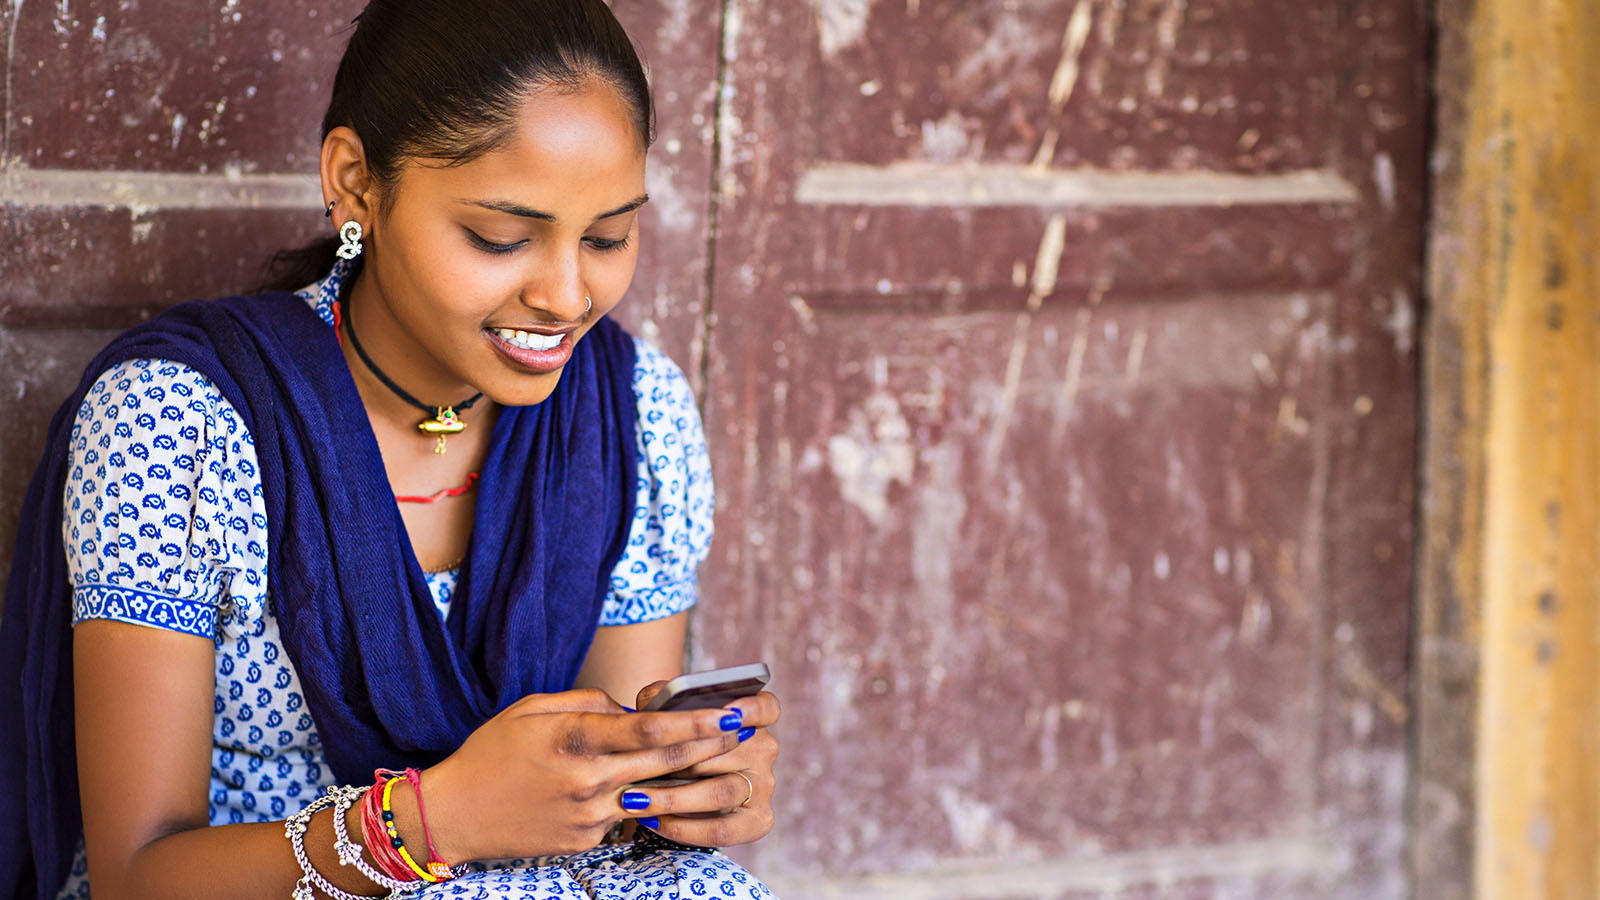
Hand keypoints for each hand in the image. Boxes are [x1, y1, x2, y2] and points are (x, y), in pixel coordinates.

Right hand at [421, 688, 747, 861]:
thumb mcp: (532, 708)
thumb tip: (631, 709)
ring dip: (696, 780)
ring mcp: (588, 815)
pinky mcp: (585, 841)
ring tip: (728, 763)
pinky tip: (670, 791)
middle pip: (664, 762)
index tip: (729, 711)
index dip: (695, 721)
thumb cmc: (492, 752)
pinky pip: (627, 818)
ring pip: (656, 796)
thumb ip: (588, 703)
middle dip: (711, 745)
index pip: (649, 728)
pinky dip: (649, 803)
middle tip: (746, 729)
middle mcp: (587, 780)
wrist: (454, 814)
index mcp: (574, 739)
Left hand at [621, 683, 780, 847]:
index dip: (751, 710)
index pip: (765, 708)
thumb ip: (661, 700)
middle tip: (638, 764)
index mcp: (750, 717)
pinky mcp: (758, 821)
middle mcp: (763, 750)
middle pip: (728, 752)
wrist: (672, 787)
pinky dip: (683, 828)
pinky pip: (721, 830)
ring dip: (672, 798)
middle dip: (680, 758)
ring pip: (721, 792)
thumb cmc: (672, 744)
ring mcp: (764, 786)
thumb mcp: (667, 716)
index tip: (729, 713)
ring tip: (635, 799)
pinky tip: (654, 821)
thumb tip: (650, 703)